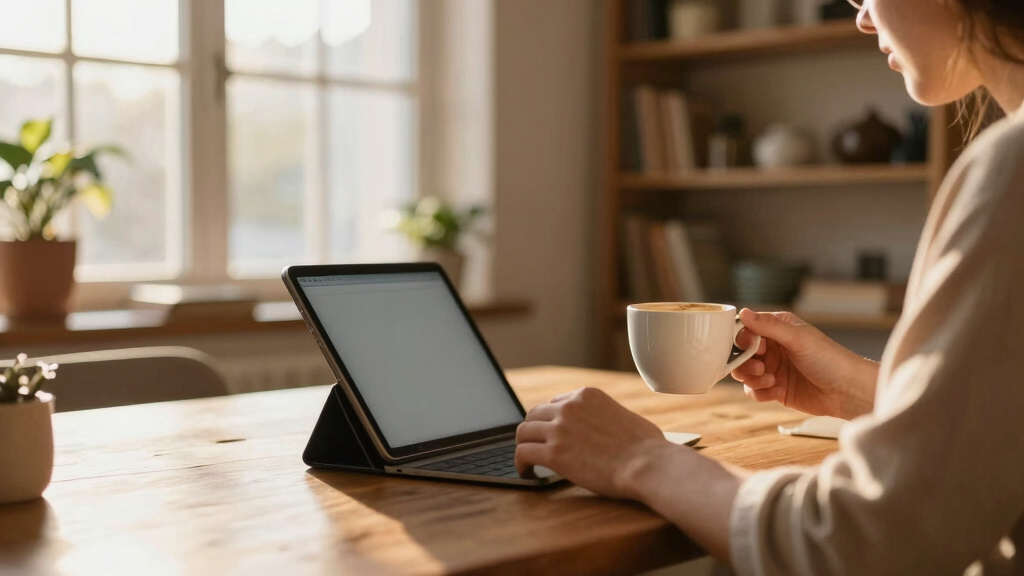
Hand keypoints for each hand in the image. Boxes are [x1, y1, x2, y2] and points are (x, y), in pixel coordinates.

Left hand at [514, 387, 675, 498]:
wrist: (648, 464)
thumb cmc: (647, 447)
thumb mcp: (625, 415)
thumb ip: (608, 416)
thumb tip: (611, 427)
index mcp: (586, 395)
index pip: (556, 403)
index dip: (551, 420)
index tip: (551, 433)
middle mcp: (569, 407)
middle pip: (534, 415)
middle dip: (533, 431)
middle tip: (534, 446)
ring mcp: (560, 429)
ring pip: (523, 432)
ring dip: (523, 446)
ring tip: (527, 461)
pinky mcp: (554, 453)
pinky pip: (523, 453)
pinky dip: (520, 463)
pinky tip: (527, 473)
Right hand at [732, 308, 878, 418]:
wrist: (847, 391)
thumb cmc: (829, 359)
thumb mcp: (798, 338)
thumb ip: (769, 326)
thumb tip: (743, 312)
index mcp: (777, 329)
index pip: (746, 329)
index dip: (743, 339)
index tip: (752, 347)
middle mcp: (772, 348)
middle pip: (740, 353)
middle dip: (745, 363)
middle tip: (760, 368)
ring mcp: (773, 369)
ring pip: (744, 373)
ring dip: (753, 379)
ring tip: (771, 380)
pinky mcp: (775, 389)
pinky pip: (754, 391)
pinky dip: (762, 393)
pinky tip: (779, 391)